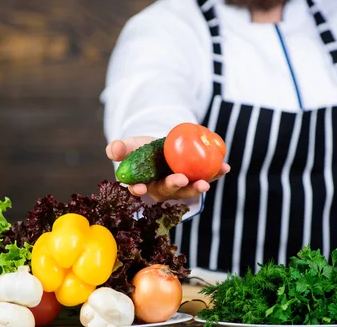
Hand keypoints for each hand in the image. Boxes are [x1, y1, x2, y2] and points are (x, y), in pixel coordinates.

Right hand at [106, 136, 230, 201]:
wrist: (164, 147)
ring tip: (205, 183)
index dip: (139, 190)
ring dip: (197, 186)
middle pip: (167, 191)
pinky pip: (206, 177)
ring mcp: (181, 186)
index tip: (140, 188)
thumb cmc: (144, 149)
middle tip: (180, 180)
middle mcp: (162, 189)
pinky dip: (216, 173)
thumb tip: (112, 151)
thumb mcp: (131, 146)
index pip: (138, 189)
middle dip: (175, 187)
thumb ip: (121, 148)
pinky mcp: (196, 179)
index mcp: (144, 183)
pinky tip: (224, 167)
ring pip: (188, 190)